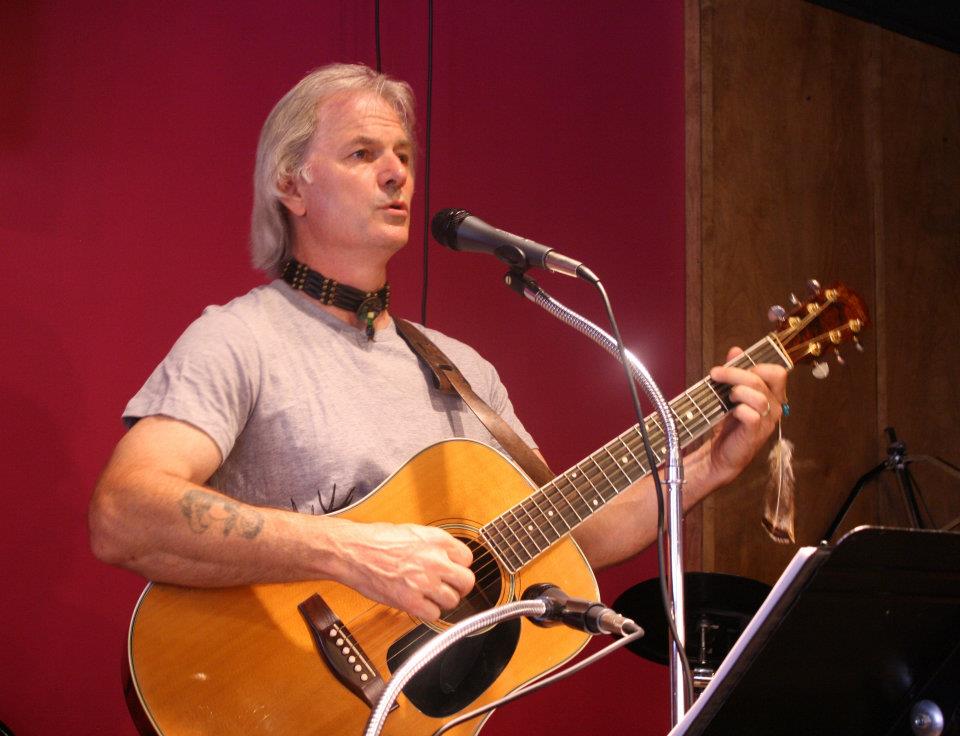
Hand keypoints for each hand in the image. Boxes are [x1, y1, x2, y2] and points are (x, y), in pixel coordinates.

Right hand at [326, 520, 474, 620]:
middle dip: (460, 586)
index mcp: (437, 540)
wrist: (353, 552)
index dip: (459, 566)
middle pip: (467, 581)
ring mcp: (424, 582)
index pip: (467, 558)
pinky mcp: (411, 601)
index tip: (452, 570)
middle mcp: (435, 560)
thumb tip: (446, 556)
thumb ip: (433, 545)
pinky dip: (428, 612)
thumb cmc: (376, 539)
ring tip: (431, 596)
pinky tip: (419, 604)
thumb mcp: (412, 531)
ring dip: (443, 601)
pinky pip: (434, 614)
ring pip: (453, 600)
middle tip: (450, 588)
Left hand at [702, 346, 788, 485]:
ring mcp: (767, 422)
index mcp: (772, 395)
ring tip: (725, 397)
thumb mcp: (730, 394)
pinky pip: (752, 415)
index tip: (732, 365)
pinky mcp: (756, 434)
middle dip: (738, 372)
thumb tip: (735, 350)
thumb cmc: (728, 424)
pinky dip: (738, 409)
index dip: (756, 364)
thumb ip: (735, 373)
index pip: (777, 371)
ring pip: (760, 396)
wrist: (718, 455)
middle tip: (716, 374)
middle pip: (768, 378)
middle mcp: (775, 407)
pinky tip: (730, 412)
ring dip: (738, 390)